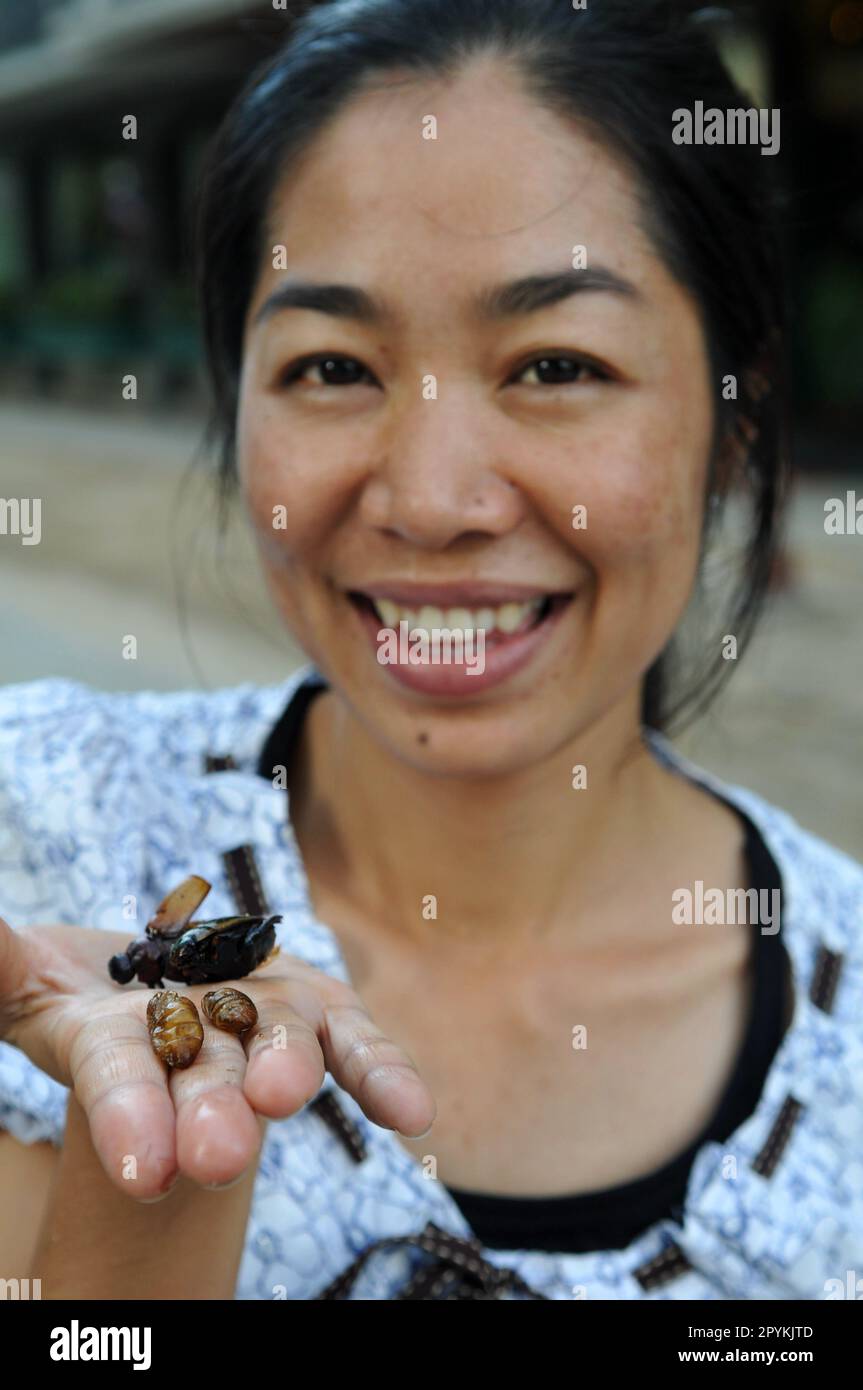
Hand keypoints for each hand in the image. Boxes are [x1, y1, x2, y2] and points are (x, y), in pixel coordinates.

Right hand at [0, 915, 435, 1198]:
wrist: (158, 976)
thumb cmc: (78, 988)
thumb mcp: (28, 974)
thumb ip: (2, 965)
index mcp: (114, 1044)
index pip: (121, 1082)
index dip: (129, 1118)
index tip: (144, 1170)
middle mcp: (194, 1047)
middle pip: (203, 1082)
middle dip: (211, 1114)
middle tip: (220, 1156)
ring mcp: (258, 1023)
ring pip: (274, 1049)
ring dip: (284, 1071)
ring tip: (285, 1094)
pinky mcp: (315, 1006)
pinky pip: (354, 1039)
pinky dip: (381, 1073)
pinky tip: (413, 1114)